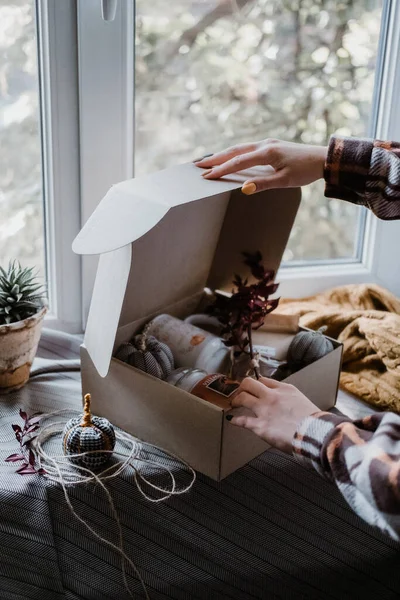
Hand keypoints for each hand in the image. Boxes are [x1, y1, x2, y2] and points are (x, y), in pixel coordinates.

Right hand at [194, 139, 327, 193]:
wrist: (322, 158)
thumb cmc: (305, 171)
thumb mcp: (285, 181)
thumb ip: (264, 184)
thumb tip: (244, 188)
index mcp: (266, 153)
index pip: (238, 162)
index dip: (221, 169)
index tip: (206, 176)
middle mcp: (264, 145)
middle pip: (234, 151)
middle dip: (215, 158)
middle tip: (197, 165)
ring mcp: (267, 143)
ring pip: (239, 148)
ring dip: (222, 154)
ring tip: (208, 160)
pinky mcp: (270, 146)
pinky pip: (246, 148)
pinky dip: (234, 153)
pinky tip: (228, 157)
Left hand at [228, 377, 318, 453]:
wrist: (313, 433)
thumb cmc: (313, 421)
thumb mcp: (301, 401)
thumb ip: (289, 398)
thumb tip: (285, 403)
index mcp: (284, 389)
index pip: (264, 380)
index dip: (256, 383)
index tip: (253, 387)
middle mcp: (271, 396)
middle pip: (249, 383)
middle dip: (242, 387)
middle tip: (240, 392)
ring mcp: (264, 410)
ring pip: (242, 398)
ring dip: (236, 400)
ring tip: (234, 403)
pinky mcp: (260, 426)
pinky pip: (242, 420)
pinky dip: (235, 419)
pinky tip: (232, 419)